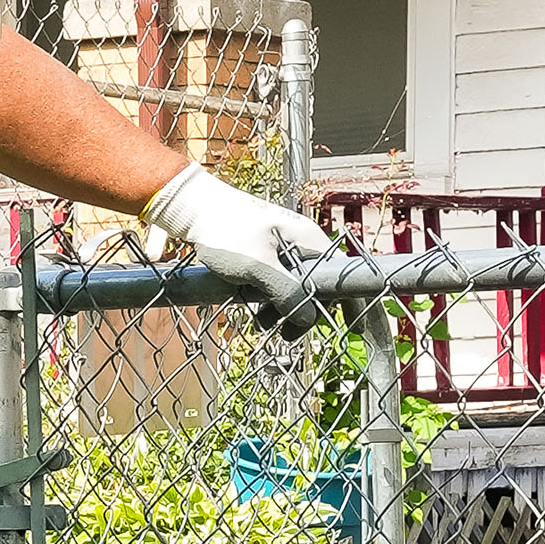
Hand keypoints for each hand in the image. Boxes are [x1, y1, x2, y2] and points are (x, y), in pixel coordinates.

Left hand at [140, 165, 341, 330]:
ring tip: (262, 324)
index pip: (341, 273)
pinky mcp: (265, 251)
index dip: (348, 300)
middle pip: (318, 283)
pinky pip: (277, 280)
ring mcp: (284, 245)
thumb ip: (287, 293)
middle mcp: (302, 240)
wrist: (192, 208)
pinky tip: (255, 310)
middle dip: (304, 311)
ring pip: (295, 285)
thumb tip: (309, 320)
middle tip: (287, 335)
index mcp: (308, 239)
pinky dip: (269, 297)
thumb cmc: (226, 232)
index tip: (352, 328)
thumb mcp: (258, 268)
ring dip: (282, 308)